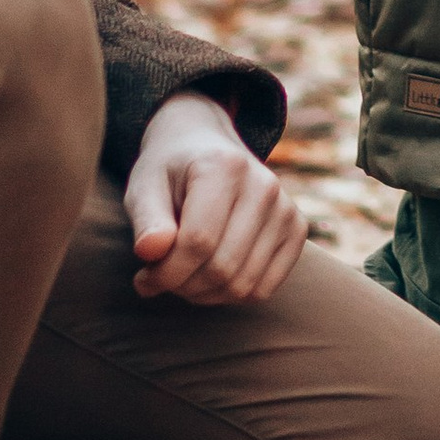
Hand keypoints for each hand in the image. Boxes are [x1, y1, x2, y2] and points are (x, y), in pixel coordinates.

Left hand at [124, 92, 310, 305]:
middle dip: (183, 286)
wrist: (206, 144)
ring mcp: (285, 208)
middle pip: (222, 267)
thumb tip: (150, 252)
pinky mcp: (295, 229)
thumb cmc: (170, 171)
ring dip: (205, 294)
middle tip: (162, 278)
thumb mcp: (145, 185)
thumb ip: (146, 219)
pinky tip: (210, 276)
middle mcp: (264, 185)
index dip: (166, 272)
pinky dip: (232, 295)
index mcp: (225, 166)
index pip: (198, 241)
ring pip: (243, 285)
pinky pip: (264, 289)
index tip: (143, 278)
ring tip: (184, 276)